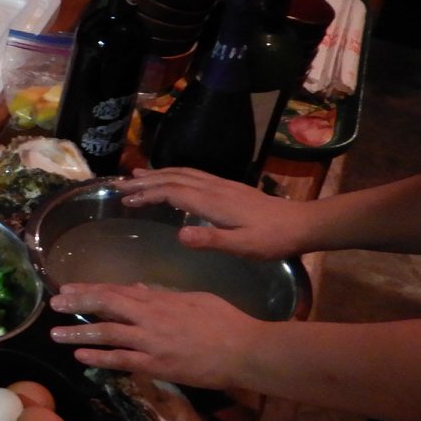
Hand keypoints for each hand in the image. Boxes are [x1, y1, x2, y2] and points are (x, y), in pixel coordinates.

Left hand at [48, 282, 263, 389]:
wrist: (246, 350)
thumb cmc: (226, 322)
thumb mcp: (194, 299)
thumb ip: (164, 295)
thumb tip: (139, 289)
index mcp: (160, 299)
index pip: (118, 291)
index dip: (91, 289)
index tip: (69, 288)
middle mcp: (150, 317)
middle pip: (106, 306)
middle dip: (78, 303)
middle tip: (55, 303)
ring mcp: (152, 342)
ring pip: (108, 334)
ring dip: (79, 332)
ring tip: (55, 333)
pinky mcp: (157, 365)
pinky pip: (122, 361)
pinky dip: (100, 357)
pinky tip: (80, 355)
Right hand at [115, 167, 311, 259]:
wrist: (302, 224)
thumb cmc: (272, 240)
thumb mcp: (243, 246)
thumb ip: (211, 240)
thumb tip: (179, 235)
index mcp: (213, 202)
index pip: (172, 193)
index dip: (147, 194)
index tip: (125, 199)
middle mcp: (213, 188)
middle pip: (172, 178)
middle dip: (144, 180)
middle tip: (118, 184)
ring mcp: (221, 185)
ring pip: (182, 173)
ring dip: (156, 174)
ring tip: (135, 175)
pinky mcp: (228, 187)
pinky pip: (193, 175)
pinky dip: (173, 174)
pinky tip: (171, 178)